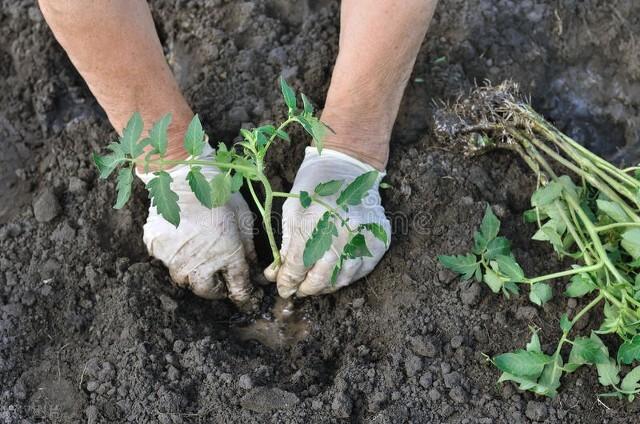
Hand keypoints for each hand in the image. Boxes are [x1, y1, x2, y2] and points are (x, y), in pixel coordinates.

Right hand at [139, 146, 256, 304]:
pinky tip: (180, 237)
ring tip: (198, 253)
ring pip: (183, 278)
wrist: (183, 174)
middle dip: (215, 288)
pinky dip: (174, 255)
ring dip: (193, 272)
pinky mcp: (156, 248)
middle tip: (219, 277)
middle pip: (206, 291)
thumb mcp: (244, 218)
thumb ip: (248, 248)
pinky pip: (166, 260)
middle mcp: (200, 262)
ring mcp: (174, 257)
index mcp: (227, 254)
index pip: (238, 288)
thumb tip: (255, 269)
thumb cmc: (218, 192)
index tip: (244, 297)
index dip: (243, 295)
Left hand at [264, 147, 389, 296]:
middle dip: (305, 288)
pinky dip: (345, 277)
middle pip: (320, 277)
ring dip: (325, 286)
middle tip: (297, 290)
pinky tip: (334, 274)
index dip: (287, 281)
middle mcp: (343, 231)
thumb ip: (286, 246)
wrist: (350, 166)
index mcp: (316, 220)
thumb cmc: (316, 186)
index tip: (282, 288)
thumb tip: (276, 275)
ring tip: (314, 285)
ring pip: (341, 278)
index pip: (298, 264)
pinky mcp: (379, 240)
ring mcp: (364, 236)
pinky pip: (360, 271)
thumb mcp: (292, 210)